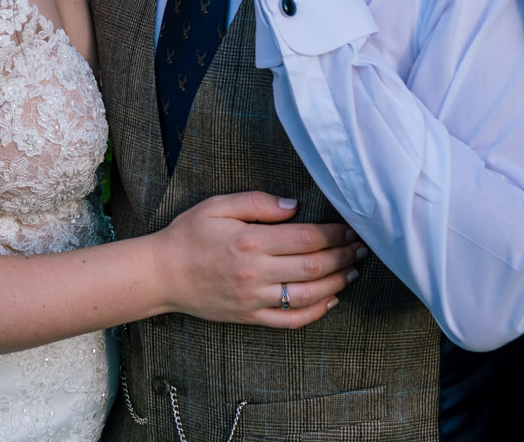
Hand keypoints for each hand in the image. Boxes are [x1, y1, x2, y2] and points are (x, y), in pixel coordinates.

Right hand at [151, 191, 362, 328]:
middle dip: (343, 257)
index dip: (334, 234)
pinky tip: (329, 300)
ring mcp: (254, 299)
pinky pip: (290, 320)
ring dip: (336, 284)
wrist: (161, 274)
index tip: (350, 229)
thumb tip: (294, 206)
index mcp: (249, 241)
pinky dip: (315, 312)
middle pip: (313, 267)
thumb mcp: (216, 206)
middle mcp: (255, 273)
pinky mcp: (250, 317)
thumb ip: (256, 202)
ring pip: (308, 295)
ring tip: (352, 272)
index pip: (305, 238)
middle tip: (362, 249)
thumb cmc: (187, 236)